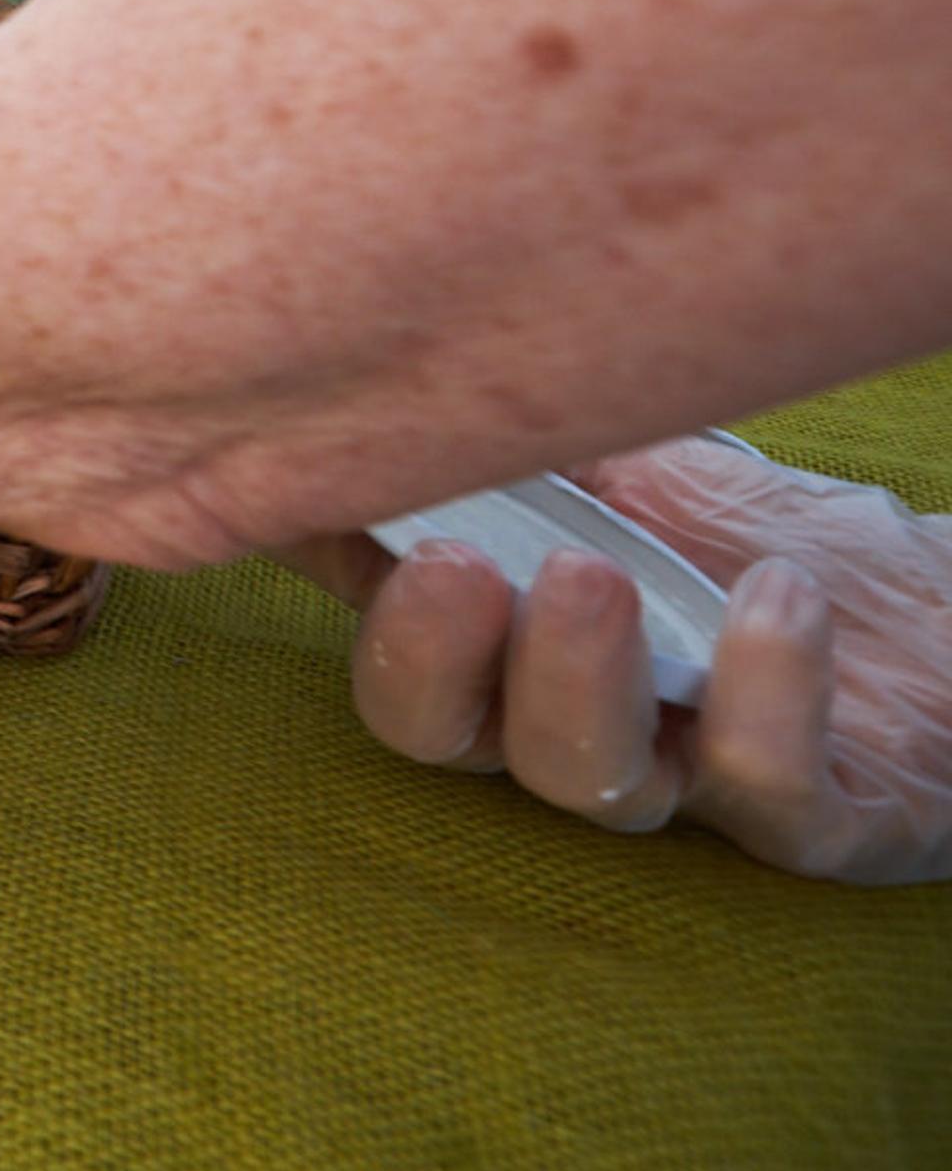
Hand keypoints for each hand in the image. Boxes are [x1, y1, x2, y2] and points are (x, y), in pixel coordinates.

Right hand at [281, 436, 951, 883]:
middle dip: (420, 654)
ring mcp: (678, 776)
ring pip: (577, 777)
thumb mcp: (636, 457)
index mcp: (489, 630)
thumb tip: (385, 350)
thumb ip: (518, 428)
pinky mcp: (811, 820)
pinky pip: (766, 784)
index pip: (358, 594)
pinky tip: (775, 595)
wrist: (949, 620)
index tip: (285, 476)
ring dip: (569, 680)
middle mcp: (554, 719)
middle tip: (450, 567)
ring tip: (591, 578)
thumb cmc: (767, 536)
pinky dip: (762, 688)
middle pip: (432, 728)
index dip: (302, 553)